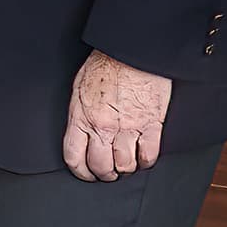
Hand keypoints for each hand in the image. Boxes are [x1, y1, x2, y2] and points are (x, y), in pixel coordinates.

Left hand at [63, 49, 172, 181]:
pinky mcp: (151, 125)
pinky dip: (146, 161)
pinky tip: (143, 156)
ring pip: (126, 166)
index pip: (75, 157)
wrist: (131, 52)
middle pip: (102, 167)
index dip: (81, 172)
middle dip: (104, 174)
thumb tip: (78, 134)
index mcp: (81, 117)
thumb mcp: (78, 88)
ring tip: (125, 164)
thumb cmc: (104, 65)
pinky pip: (149, 156)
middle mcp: (103, 127)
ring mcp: (128, 128)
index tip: (86, 173)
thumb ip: (78, 114)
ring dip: (126, 169)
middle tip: (109, 172)